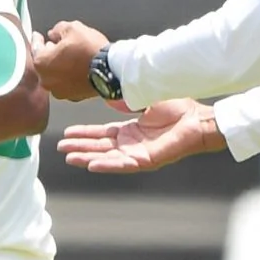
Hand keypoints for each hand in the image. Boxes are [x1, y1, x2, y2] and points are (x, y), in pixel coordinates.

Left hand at [32, 20, 109, 101]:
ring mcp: (60, 91)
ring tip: (68, 57)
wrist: (110, 69)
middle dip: (49, 54)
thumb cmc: (89, 49)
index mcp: (42, 63)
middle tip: (55, 45)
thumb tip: (54, 34)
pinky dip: (69, 76)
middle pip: (44, 64)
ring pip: (55, 75)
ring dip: (59, 66)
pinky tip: (77, 68)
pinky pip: (67, 83)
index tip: (38, 35)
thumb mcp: (72, 28)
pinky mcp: (74, 97)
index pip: (35, 48)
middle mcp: (47, 81)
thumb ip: (58, 29)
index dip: (37, 39)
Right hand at [58, 100, 225, 173]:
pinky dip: (107, 165)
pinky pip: (123, 164)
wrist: (198, 117)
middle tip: (60, 148)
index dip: (84, 134)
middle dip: (80, 147)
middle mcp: (132, 143)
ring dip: (88, 158)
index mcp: (131, 130)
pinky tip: (92, 165)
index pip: (102, 134)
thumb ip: (126, 100)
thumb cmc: (179, 107)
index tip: (67, 133)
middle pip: (100, 147)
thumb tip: (108, 94)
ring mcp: (138, 153)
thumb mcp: (144, 99)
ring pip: (107, 158)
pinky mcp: (147, 160)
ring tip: (69, 157)